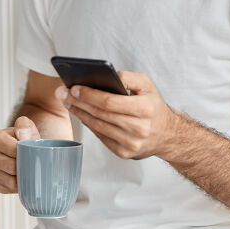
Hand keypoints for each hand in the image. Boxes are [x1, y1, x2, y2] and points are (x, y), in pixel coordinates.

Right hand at [0, 116, 39, 193]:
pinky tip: (22, 177)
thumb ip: (25, 126)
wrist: (22, 149)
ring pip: (11, 181)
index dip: (26, 153)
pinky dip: (18, 186)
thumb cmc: (24, 137)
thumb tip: (22, 134)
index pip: (14, 150)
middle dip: (25, 166)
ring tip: (29, 170)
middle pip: (12, 167)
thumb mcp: (26, 126)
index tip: (33, 152)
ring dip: (23, 177)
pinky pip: (8, 189)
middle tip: (33, 163)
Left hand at [55, 71, 177, 159]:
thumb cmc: (153, 106)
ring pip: (98, 126)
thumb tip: (107, 75)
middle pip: (100, 114)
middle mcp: (139, 129)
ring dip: (80, 113)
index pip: (109, 102)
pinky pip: (101, 136)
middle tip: (62, 93)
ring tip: (67, 102)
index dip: (89, 95)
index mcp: (145, 109)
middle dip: (78, 102)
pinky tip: (81, 114)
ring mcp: (131, 143)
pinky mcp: (124, 153)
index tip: (73, 88)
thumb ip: (128, 77)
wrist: (167, 135)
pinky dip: (89, 124)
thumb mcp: (147, 85)